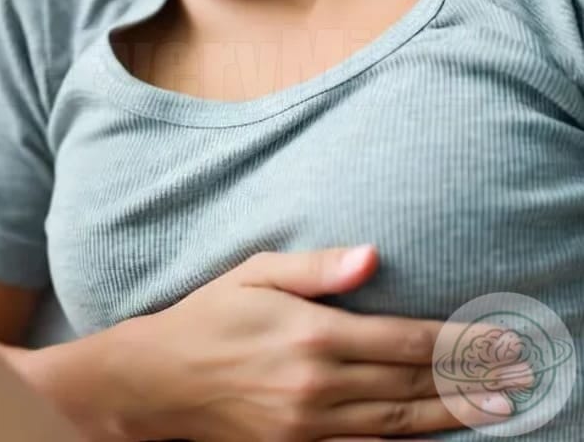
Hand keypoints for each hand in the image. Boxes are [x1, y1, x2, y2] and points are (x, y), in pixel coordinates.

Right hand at [112, 246, 512, 440]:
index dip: (455, 340)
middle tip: (517, 373)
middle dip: (469, 376)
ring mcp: (311, 424)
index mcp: (311, 334)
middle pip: (410, 381)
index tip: (497, 338)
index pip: (402, 339)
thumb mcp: (255, 273)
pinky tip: (436, 430)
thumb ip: (317, 268)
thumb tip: (372, 256)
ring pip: (399, 420)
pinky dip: (409, 438)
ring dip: (453, 412)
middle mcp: (318, 384)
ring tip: (500, 406)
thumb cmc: (210, 316)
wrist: (163, 379)